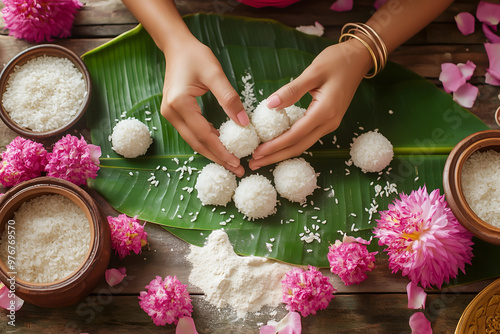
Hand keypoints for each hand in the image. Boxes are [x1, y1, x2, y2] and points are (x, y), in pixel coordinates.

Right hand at [161, 37, 248, 176]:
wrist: (177, 47)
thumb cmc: (196, 56)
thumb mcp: (215, 74)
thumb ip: (230, 99)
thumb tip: (244, 123)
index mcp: (180, 104)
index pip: (204, 135)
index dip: (221, 151)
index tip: (237, 162)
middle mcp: (171, 113)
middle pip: (197, 143)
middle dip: (217, 158)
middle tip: (237, 170)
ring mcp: (170, 114)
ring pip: (193, 141)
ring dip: (212, 152)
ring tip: (231, 162)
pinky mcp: (174, 113)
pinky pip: (191, 133)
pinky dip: (206, 142)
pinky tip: (220, 146)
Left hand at [249, 39, 371, 169]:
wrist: (359, 58)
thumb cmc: (337, 61)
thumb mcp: (313, 72)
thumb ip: (292, 90)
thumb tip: (270, 105)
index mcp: (325, 112)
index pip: (295, 135)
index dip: (275, 146)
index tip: (257, 152)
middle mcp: (329, 123)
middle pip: (299, 146)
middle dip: (276, 156)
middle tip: (254, 163)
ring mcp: (330, 124)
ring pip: (303, 144)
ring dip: (282, 153)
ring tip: (262, 158)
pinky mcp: (327, 121)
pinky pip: (307, 137)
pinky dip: (291, 144)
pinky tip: (278, 146)